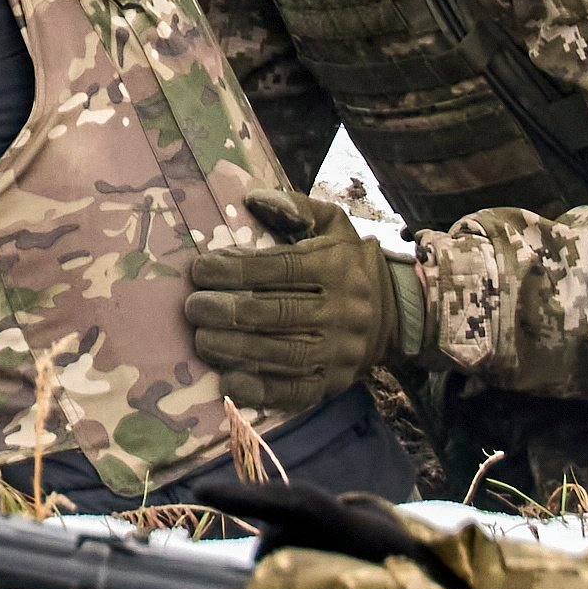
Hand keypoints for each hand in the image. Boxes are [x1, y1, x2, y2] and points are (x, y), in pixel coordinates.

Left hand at [183, 191, 408, 415]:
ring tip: (201, 340)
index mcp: (336, 267)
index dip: (236, 270)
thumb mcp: (330, 224)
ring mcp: (339, 352)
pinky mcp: (333, 383)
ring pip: (281, 354)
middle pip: (277, 313)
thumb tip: (252, 197)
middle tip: (192, 308)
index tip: (199, 270)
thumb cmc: (344, 262)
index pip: (280, 268)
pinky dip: (258, 390)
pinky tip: (227, 382)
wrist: (395, 314)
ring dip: (234, 349)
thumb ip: (294, 207)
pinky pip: (295, 392)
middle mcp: (341, 311)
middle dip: (227, 311)